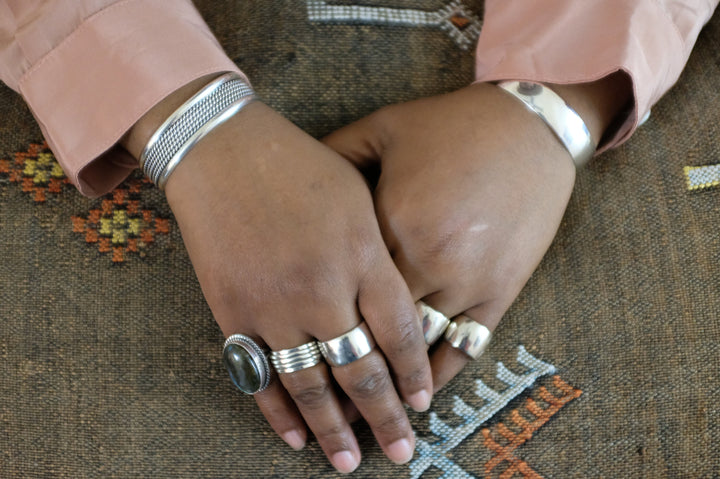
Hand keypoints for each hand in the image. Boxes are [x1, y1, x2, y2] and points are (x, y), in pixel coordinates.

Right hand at [122, 83, 432, 472]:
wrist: (220, 147)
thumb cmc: (298, 164)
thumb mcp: (358, 194)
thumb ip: (378, 253)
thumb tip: (395, 309)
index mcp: (363, 254)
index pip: (400, 333)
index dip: (414, 374)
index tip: (423, 403)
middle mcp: (324, 288)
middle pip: (361, 370)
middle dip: (385, 417)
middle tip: (402, 452)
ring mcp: (274, 305)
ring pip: (311, 385)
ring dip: (334, 429)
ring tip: (350, 462)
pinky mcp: (233, 312)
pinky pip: (260, 375)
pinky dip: (278, 411)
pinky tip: (297, 437)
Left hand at [324, 78, 628, 390]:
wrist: (530, 128)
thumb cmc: (452, 126)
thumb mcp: (384, 128)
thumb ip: (334, 153)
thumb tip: (293, 173)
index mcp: (391, 223)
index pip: (344, 293)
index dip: (318, 331)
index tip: (296, 360)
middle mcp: (429, 261)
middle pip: (377, 334)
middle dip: (350, 374)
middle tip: (324, 408)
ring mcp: (469, 282)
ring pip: (419, 352)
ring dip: (392, 389)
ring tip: (367, 417)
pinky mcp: (501, 292)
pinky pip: (465, 347)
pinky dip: (439, 375)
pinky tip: (417, 395)